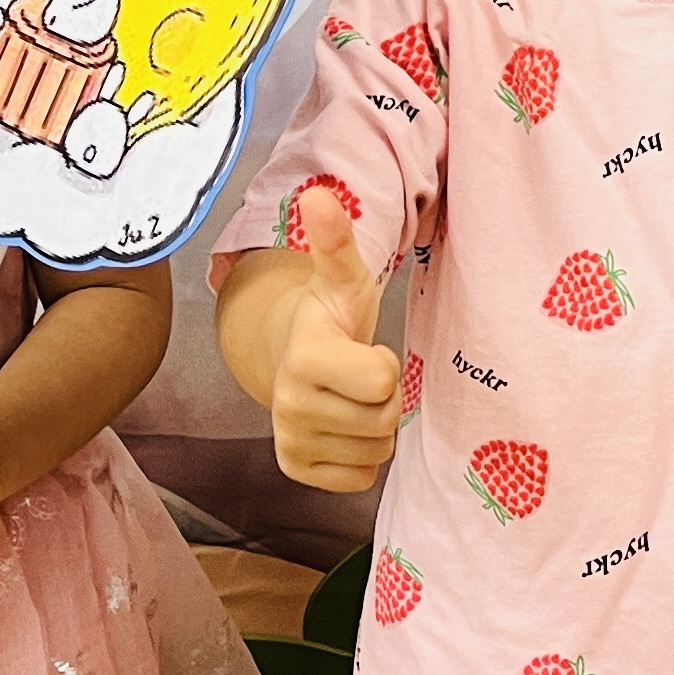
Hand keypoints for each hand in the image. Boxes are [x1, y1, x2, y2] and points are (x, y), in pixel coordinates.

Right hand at [265, 189, 400, 493]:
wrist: (290, 355)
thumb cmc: (330, 317)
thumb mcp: (343, 279)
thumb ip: (336, 241)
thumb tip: (318, 195)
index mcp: (305, 358)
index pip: (383, 381)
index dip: (385, 363)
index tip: (363, 347)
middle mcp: (289, 405)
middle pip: (383, 420)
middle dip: (382, 397)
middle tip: (359, 375)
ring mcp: (290, 441)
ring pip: (375, 452)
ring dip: (374, 427)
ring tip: (351, 397)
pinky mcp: (295, 470)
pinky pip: (360, 479)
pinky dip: (361, 457)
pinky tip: (343, 426)